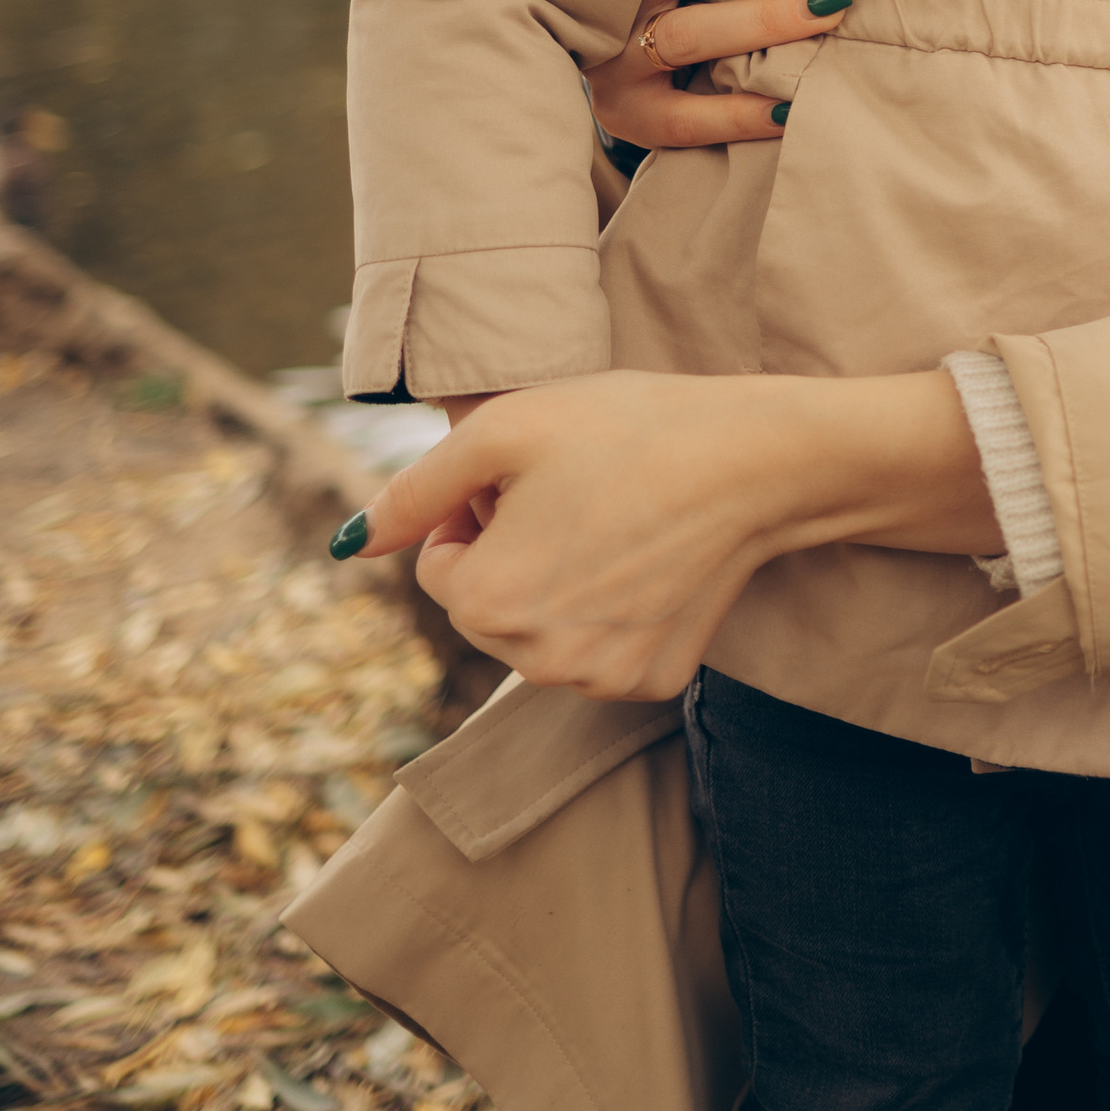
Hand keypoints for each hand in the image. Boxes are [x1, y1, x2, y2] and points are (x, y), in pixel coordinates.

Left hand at [338, 368, 999, 700]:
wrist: (756, 459)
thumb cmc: (627, 429)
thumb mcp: (504, 430)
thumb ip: (413, 490)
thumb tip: (353, 543)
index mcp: (489, 602)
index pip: (438, 565)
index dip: (474, 512)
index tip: (529, 478)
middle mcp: (539, 662)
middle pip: (485, 608)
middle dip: (510, 553)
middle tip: (571, 495)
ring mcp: (602, 681)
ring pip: (539, 634)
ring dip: (555, 585)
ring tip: (611, 523)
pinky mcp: (654, 681)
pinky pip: (596, 655)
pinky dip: (608, 614)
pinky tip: (645, 563)